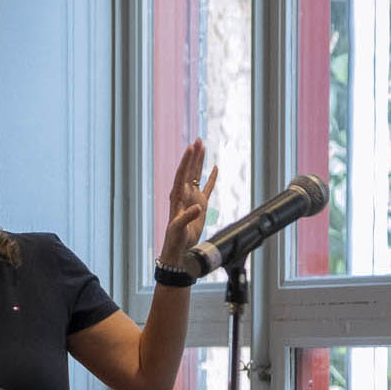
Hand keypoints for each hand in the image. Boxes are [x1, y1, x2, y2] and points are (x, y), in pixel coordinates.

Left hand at [161, 139, 217, 264]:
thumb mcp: (179, 228)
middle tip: (198, 140)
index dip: (186, 161)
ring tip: (202, 146)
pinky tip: (214, 168)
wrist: (179, 249)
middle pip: (189, 171)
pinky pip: (207, 188)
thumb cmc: (175, 239)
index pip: (181, 175)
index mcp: (177, 197)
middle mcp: (184, 195)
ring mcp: (192, 199)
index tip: (190, 148)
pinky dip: (211, 178)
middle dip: (193, 156)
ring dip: (199, 162)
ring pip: (197, 176)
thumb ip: (188, 216)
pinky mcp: (200, 205)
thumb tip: (198, 207)